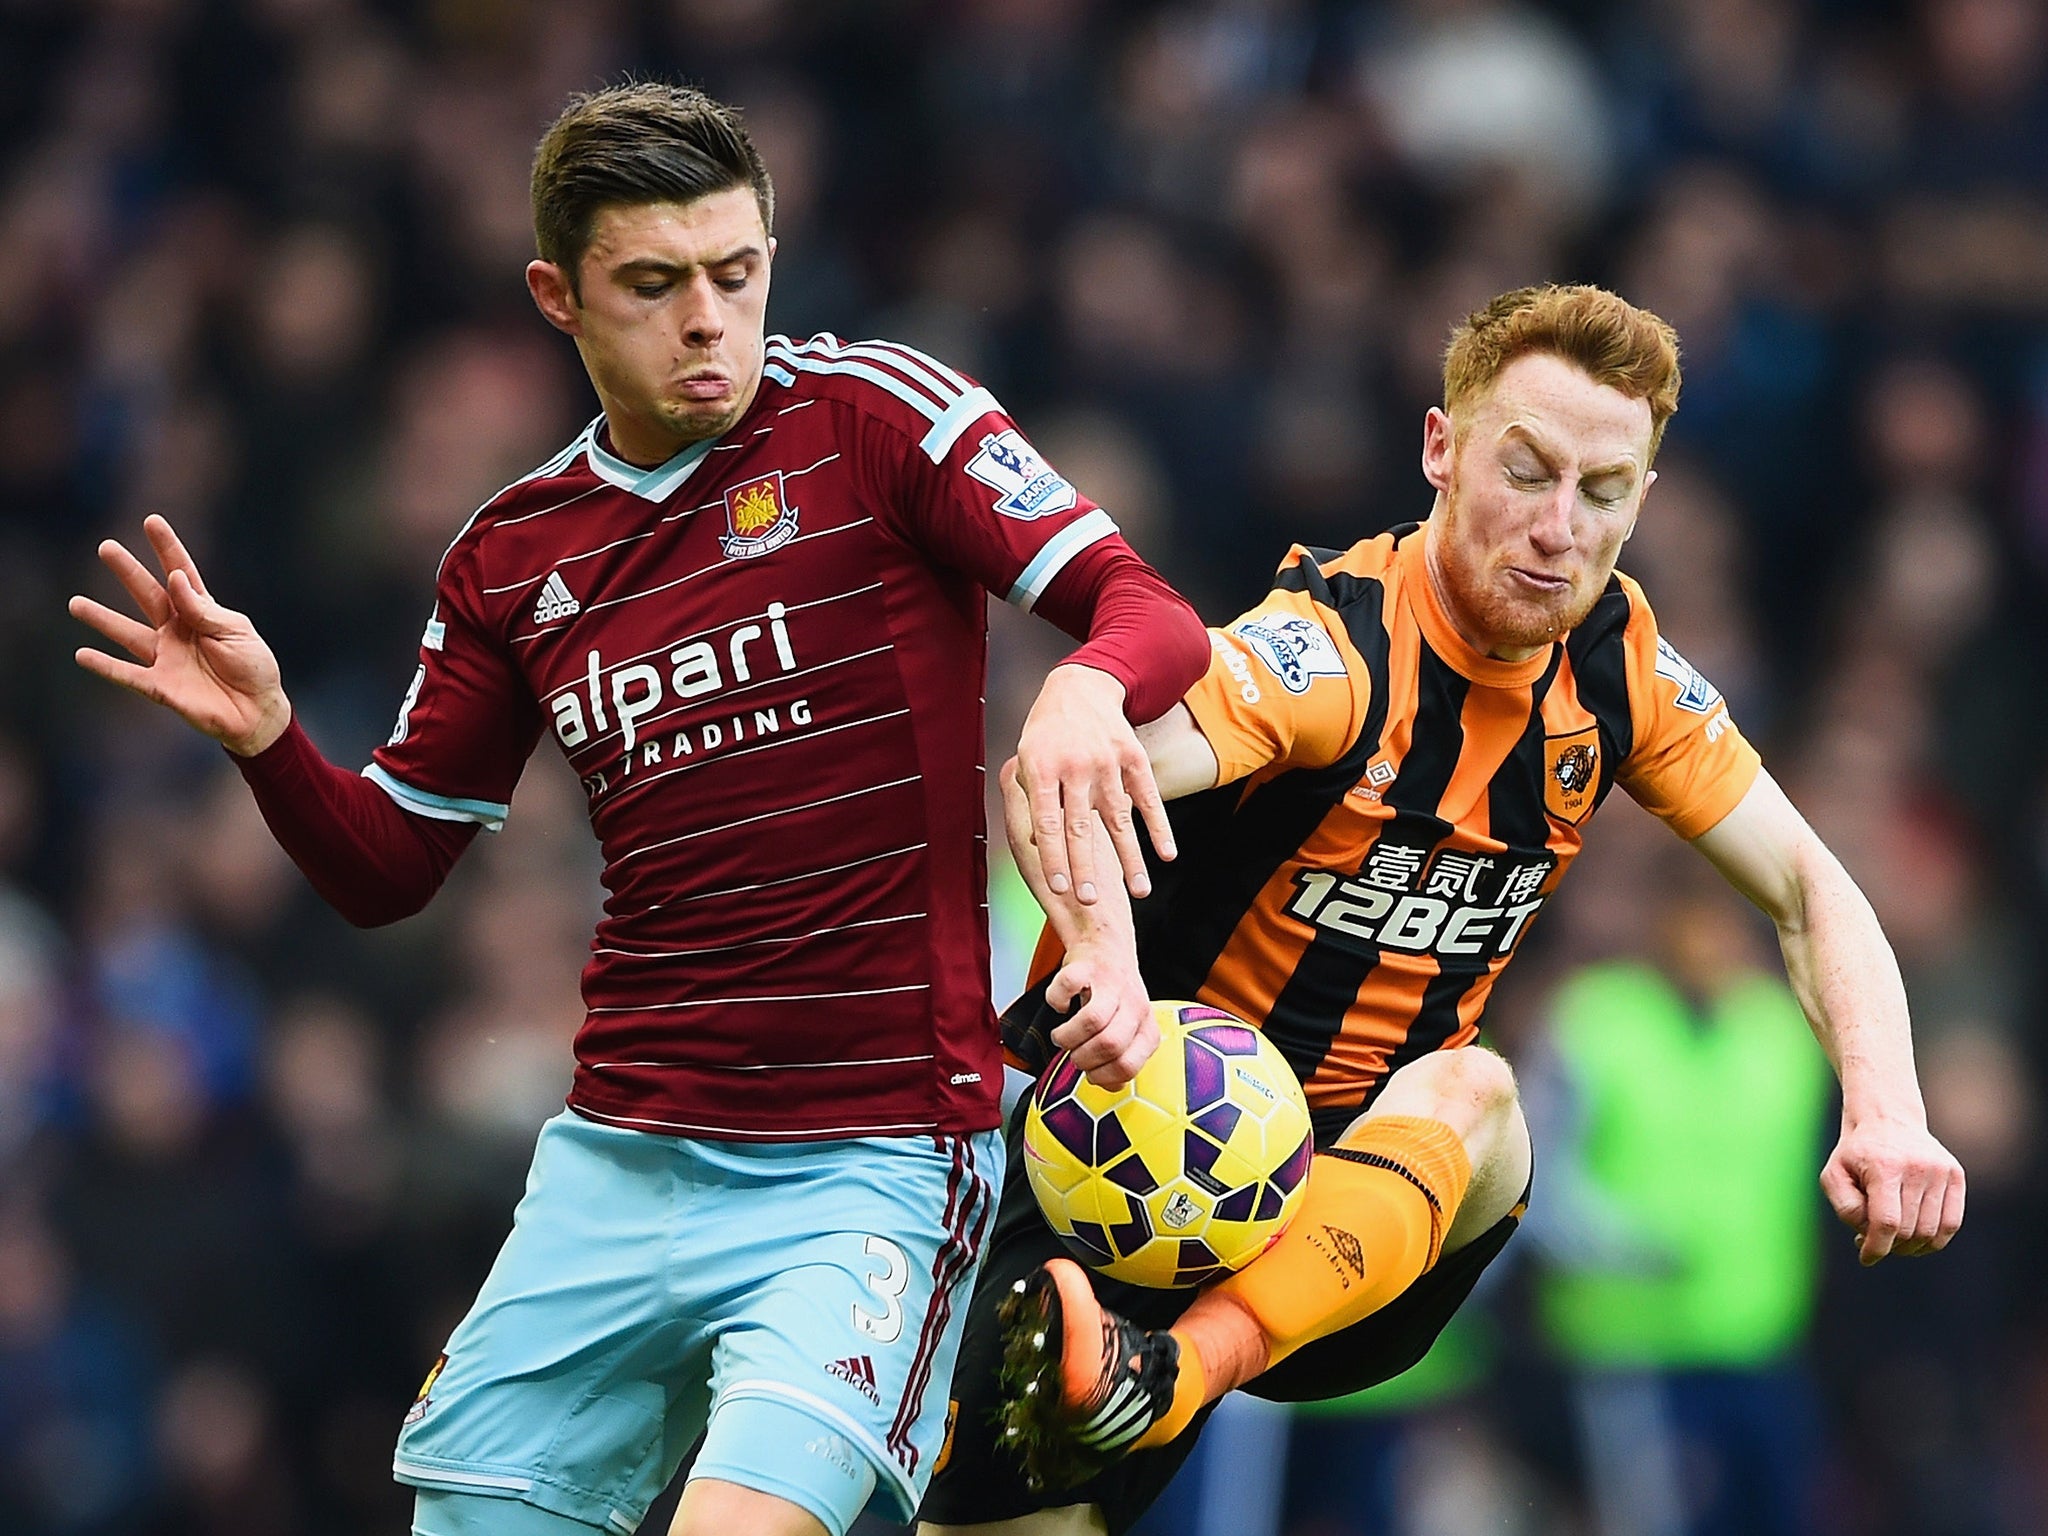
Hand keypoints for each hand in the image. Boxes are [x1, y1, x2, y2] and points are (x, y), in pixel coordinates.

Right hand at [70, 515, 291, 755]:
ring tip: (74, 603)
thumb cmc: (254, 669)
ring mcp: (166, 657)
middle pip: (148, 595)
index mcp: (202, 612)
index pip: (181, 573)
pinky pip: (127, 675)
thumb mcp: (237, 633)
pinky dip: (104, 666)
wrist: (258, 712)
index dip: (167, 548)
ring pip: (127, 633)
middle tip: (105, 547)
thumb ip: (205, 610)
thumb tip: (176, 580)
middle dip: (127, 572)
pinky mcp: (160, 686)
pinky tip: (81, 654)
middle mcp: (178, 630)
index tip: (151, 521)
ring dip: (102, 619)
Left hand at [1015, 664, 1173, 904]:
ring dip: (1130, 859)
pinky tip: (1167, 855)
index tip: (1059, 890)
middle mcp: (1076, 766)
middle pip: (1081, 828)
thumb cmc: (1045, 734)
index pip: (1047, 824)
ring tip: (1139, 892)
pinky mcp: (1134, 759)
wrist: (1078, 688)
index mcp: (1042, 769)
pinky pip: (1149, 798)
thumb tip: (1034, 841)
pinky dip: (1159, 828)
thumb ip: (1028, 798)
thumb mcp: (1026, 759)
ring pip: (1119, 820)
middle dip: (1086, 868)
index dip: (1053, 858)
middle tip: (1090, 902)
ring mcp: (1108, 762)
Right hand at [1046, 939, 1157, 1088]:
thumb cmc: (1115, 995)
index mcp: (1146, 1027)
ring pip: (1091, 1021)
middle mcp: (1134, 1005)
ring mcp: (1111, 984)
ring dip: (1068, 1036)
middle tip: (1074, 1054)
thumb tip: (1110, 1086)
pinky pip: (1066, 988)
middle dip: (1083, 1058)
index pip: (1128, 1066)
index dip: (1103, 1076)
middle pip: (1109, 1044)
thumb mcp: (1127, 1030)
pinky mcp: (1086, 966)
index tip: (1090, 1073)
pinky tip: (1060, 1005)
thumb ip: (1121, 1058)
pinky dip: (1056, 1001)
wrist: (1107, 947)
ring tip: (1062, 1036)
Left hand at [1820, 1116, 1964, 1264]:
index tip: (1866, 1258)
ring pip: (1931, 1232)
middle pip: (1909, 1231)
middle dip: (1889, 1245)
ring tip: (1891, 1237)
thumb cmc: (1856, 1153)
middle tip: (1872, 1239)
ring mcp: (1941, 1170)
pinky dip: (1934, 1240)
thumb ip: (1846, 1207)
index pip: (1887, 1222)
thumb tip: (1869, 1235)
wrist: (1887, 1117)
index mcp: (1884, 1166)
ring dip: (1910, 1246)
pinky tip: (1914, 1237)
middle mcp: (1918, 1167)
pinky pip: (1951, 1223)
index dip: (1877, 1247)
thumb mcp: (1834, 1174)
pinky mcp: (1956, 1175)